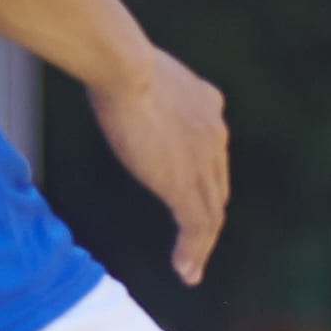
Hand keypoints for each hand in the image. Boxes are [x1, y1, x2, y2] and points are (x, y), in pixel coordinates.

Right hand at [89, 42, 232, 282]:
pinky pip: (198, 227)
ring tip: (192, 270)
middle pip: (217, 187)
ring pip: (211, 213)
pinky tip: (186, 272)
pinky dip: (194, 252)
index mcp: (208, 106)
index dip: (205, 180)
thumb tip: (112, 72)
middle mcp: (215, 135)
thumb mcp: (138, 69)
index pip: (212, 153)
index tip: (193, 198)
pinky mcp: (185, 184)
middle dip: (208, 217)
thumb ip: (139, 82)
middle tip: (197, 243)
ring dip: (202, 245)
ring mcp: (203, 162)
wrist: (124, 66)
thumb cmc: (115, 57)